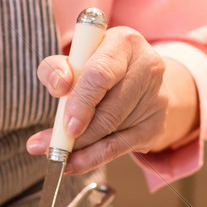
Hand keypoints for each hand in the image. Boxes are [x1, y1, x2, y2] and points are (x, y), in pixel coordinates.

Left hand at [26, 26, 198, 172]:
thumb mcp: (74, 59)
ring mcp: (156, 97)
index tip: (65, 125)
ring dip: (82, 148)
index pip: (101, 75)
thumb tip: (58, 86)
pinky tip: (73, 163)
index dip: (81, 103)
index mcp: (124, 43)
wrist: (137, 76)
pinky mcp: (156, 124)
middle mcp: (148, 66)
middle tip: (50, 146)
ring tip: (57, 154)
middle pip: (108, 110)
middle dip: (78, 134)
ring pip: (113, 131)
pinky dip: (93, 159)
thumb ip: (57, 67)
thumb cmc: (97, 65)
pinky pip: (121, 148)